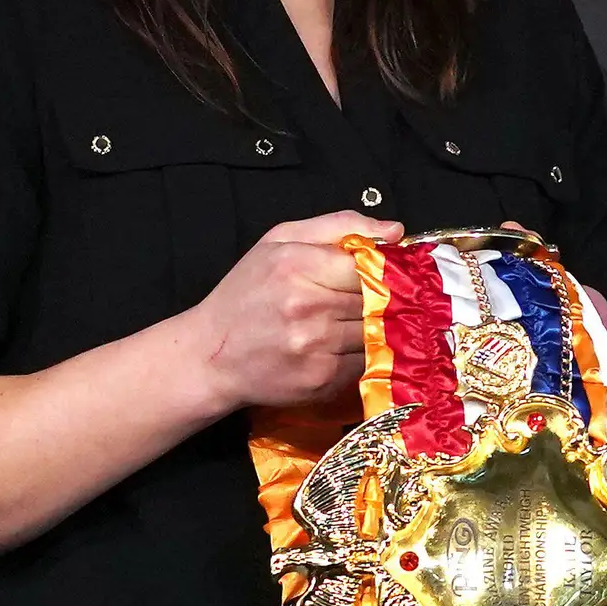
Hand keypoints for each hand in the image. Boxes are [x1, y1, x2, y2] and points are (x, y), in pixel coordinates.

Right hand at [191, 211, 401, 417]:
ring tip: (348, 323)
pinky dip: (360, 355)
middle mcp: (307, 306)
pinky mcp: (321, 379)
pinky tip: (338, 348)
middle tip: (364, 300)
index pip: (368, 265)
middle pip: (376, 300)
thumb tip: (395, 231)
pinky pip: (364, 362)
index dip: (380, 269)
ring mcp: (315, 346)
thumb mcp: (280, 242)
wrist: (211, 356)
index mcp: (297, 265)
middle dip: (378, 299)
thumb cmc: (246, 294)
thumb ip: (339, 226)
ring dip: (371, 329)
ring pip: (375, 332)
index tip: (380, 273)